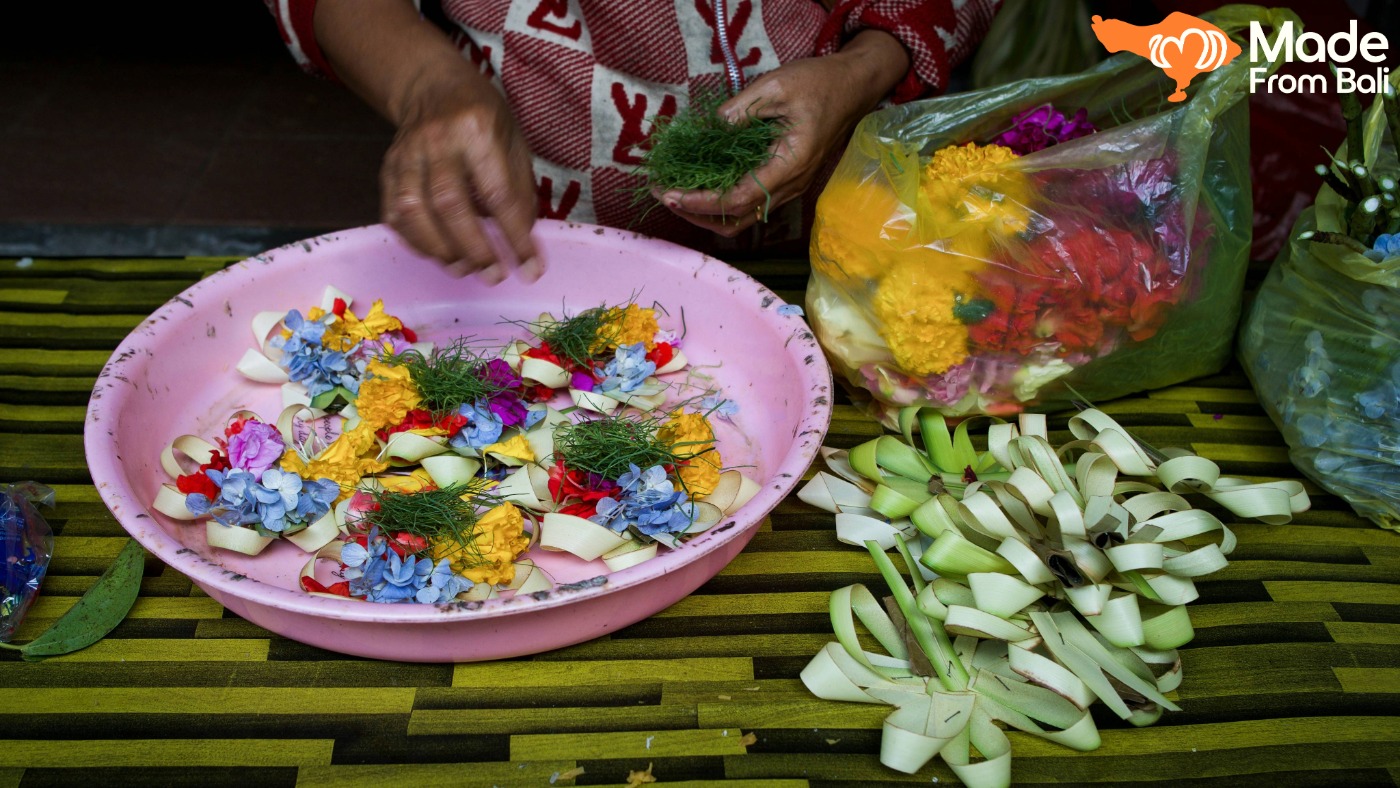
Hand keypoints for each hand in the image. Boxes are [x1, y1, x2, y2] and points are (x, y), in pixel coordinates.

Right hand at [382, 71, 541, 282]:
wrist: (432, 85)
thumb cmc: (482, 116)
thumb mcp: (514, 140)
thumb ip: (520, 188)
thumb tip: (523, 241)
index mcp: (477, 129)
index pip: (498, 193)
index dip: (515, 236)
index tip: (530, 268)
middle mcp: (437, 140)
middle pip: (449, 204)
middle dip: (474, 249)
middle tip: (492, 275)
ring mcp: (406, 154)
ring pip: (414, 211)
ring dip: (440, 250)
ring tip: (463, 269)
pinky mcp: (388, 168)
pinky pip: (393, 213)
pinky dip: (414, 241)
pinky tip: (436, 253)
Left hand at [656, 31, 909, 237]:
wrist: (854, 87)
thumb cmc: (819, 84)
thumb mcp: (777, 86)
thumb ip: (741, 109)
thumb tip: (710, 130)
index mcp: (789, 165)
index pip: (738, 198)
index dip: (701, 201)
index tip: (670, 193)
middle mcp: (790, 186)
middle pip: (737, 220)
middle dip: (696, 213)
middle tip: (662, 194)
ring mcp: (789, 188)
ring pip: (743, 217)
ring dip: (706, 212)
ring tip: (674, 194)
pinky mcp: (784, 182)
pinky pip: (749, 204)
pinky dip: (721, 202)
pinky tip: (700, 185)